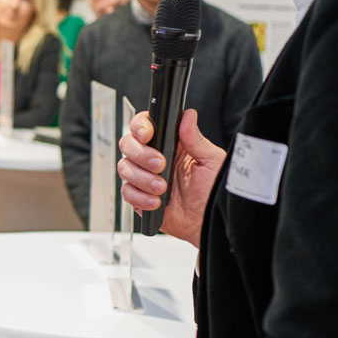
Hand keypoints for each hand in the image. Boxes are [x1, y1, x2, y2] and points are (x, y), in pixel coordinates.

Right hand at [117, 108, 225, 247]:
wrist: (208, 221)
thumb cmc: (213, 191)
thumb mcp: (210, 161)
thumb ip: (195, 138)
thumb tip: (188, 116)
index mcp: (169, 144)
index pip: (144, 126)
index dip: (140, 127)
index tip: (148, 135)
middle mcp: (152, 157)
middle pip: (128, 144)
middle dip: (141, 154)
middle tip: (160, 165)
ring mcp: (144, 177)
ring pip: (125, 168)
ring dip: (143, 179)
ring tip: (163, 188)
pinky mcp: (139, 197)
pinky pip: (127, 192)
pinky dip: (140, 197)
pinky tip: (157, 202)